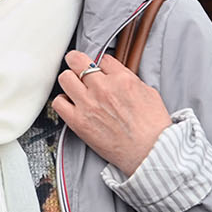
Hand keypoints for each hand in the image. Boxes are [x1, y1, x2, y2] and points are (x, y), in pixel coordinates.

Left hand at [50, 52, 171, 176]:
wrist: (149, 153)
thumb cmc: (152, 127)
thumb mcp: (149, 92)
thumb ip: (129, 79)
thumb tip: (117, 74)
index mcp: (122, 79)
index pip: (102, 59)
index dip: (101, 65)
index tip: (100, 71)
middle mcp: (103, 88)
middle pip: (77, 61)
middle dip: (77, 63)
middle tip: (78, 68)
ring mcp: (88, 104)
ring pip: (65, 78)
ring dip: (69, 81)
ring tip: (75, 88)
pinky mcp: (78, 122)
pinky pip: (58, 102)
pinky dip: (62, 101)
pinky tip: (71, 105)